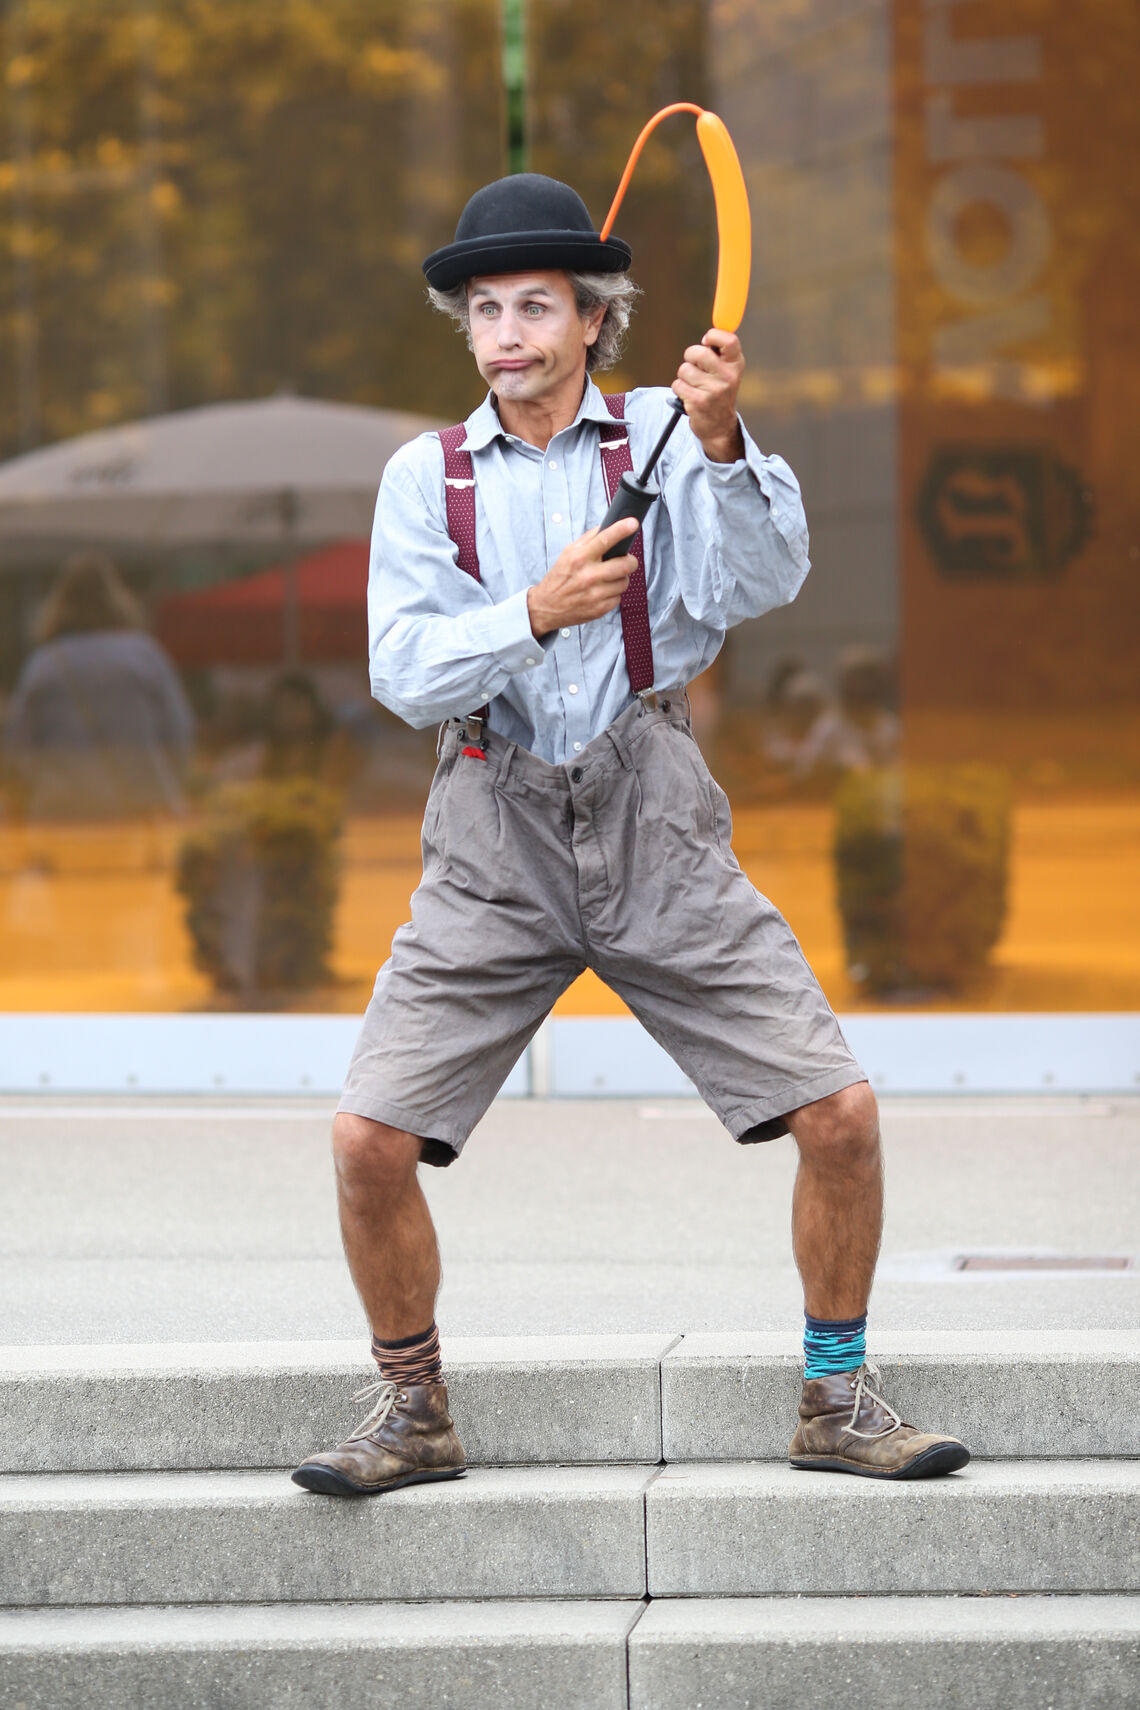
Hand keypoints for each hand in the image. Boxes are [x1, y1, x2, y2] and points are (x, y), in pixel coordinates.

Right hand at [527, 516, 639, 636]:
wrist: (546, 607)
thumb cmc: (559, 578)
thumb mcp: (567, 554)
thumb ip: (588, 540)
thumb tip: (606, 527)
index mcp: (579, 558)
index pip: (605, 540)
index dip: (622, 530)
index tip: (633, 523)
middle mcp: (588, 576)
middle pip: (625, 565)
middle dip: (631, 561)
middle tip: (627, 560)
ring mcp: (595, 594)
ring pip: (624, 582)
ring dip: (620, 579)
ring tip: (609, 578)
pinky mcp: (599, 609)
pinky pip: (618, 598)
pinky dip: (613, 594)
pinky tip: (602, 592)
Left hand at [673, 328, 744, 462]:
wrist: (719, 426)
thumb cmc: (719, 391)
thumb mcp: (726, 370)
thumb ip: (719, 351)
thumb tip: (709, 333)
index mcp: (736, 364)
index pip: (729, 339)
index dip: (713, 335)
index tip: (706, 341)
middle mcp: (728, 376)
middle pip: (698, 351)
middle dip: (690, 356)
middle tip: (695, 366)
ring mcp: (714, 390)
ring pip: (684, 369)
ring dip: (684, 376)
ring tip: (695, 385)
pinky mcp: (699, 402)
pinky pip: (678, 384)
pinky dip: (679, 389)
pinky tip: (690, 396)